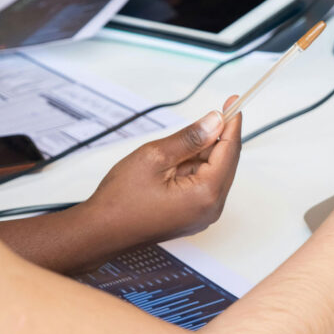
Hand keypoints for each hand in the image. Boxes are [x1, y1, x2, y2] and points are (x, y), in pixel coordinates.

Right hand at [85, 98, 242, 246]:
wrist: (100, 232)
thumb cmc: (121, 200)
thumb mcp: (155, 157)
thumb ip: (190, 138)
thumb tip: (215, 121)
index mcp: (206, 194)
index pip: (230, 151)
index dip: (232, 123)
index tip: (233, 102)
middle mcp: (211, 209)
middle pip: (225, 162)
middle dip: (216, 138)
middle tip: (207, 115)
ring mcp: (202, 216)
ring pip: (213, 172)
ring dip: (199, 155)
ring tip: (168, 153)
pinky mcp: (192, 216)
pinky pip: (202, 185)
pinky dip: (192, 169)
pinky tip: (171, 165)